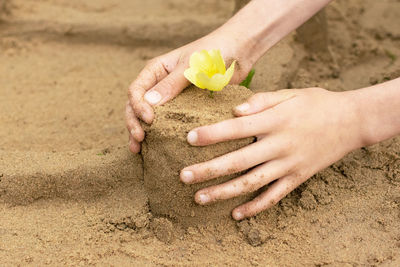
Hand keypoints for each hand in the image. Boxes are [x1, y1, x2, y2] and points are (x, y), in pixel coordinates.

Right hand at [126, 33, 254, 152]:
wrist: (237, 52)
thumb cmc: (213, 53)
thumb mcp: (192, 66)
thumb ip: (171, 84)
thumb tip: (148, 103)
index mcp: (156, 70)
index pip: (136, 90)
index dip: (138, 107)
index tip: (149, 120)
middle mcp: (159, 84)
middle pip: (137, 106)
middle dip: (134, 123)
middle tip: (139, 140)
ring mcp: (171, 98)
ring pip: (149, 116)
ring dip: (141, 131)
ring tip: (138, 149)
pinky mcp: (184, 108)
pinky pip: (168, 122)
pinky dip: (160, 134)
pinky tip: (156, 147)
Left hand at [180, 88, 364, 219]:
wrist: (352, 122)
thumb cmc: (317, 103)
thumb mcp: (291, 93)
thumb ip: (262, 100)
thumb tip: (235, 111)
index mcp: (275, 121)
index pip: (236, 129)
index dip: (211, 134)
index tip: (188, 138)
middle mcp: (279, 145)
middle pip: (238, 161)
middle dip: (208, 170)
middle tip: (183, 176)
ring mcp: (289, 164)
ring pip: (251, 183)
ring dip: (224, 192)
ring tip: (199, 198)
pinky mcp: (298, 178)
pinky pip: (274, 196)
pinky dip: (255, 207)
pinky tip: (236, 214)